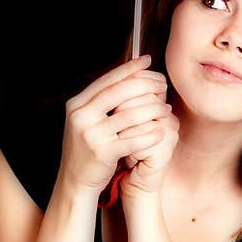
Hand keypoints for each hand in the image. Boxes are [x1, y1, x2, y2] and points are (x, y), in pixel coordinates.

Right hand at [59, 54, 172, 196]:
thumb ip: (101, 101)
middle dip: (145, 85)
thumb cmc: (87, 149)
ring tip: (165, 107)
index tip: (147, 60)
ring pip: (129, 115)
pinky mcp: (103, 153)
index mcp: (77, 105)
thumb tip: (127, 76)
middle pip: (119, 92)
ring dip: (152, 109)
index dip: (129, 68)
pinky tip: (162, 130)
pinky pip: (133, 139)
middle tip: (162, 82)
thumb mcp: (87, 121)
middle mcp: (81, 116)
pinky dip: (150, 134)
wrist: (75, 181)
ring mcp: (91, 135)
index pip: (107, 80)